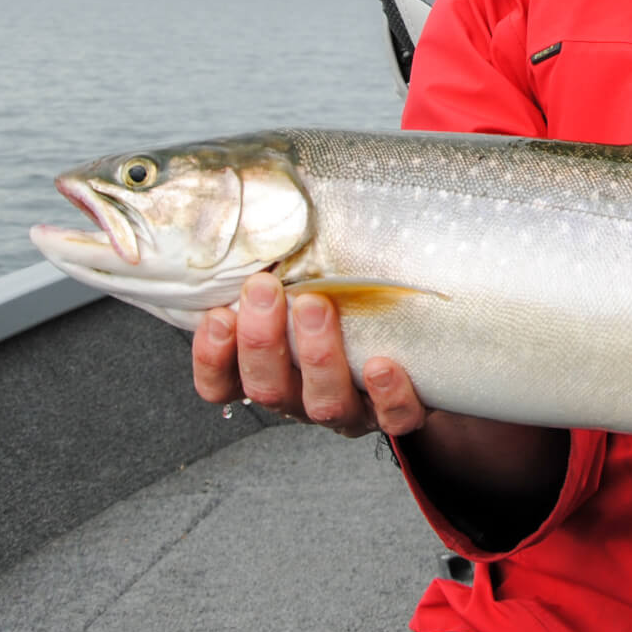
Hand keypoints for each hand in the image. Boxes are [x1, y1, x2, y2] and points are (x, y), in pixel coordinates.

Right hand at [191, 272, 427, 437]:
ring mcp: (350, 411)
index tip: (220, 315)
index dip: (213, 358)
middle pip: (268, 389)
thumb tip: (255, 212)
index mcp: (272, 374)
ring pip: (324, 403)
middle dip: (262, 340)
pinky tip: (381, 365)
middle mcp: (304, 398)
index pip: (222, 384)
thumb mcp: (303, 290)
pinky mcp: (397, 413)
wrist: (417, 353)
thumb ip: (278, 268)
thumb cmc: (346, 310)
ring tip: (317, 306)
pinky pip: (393, 419)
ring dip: (317, 356)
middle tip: (265, 290)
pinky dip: (387, 396)